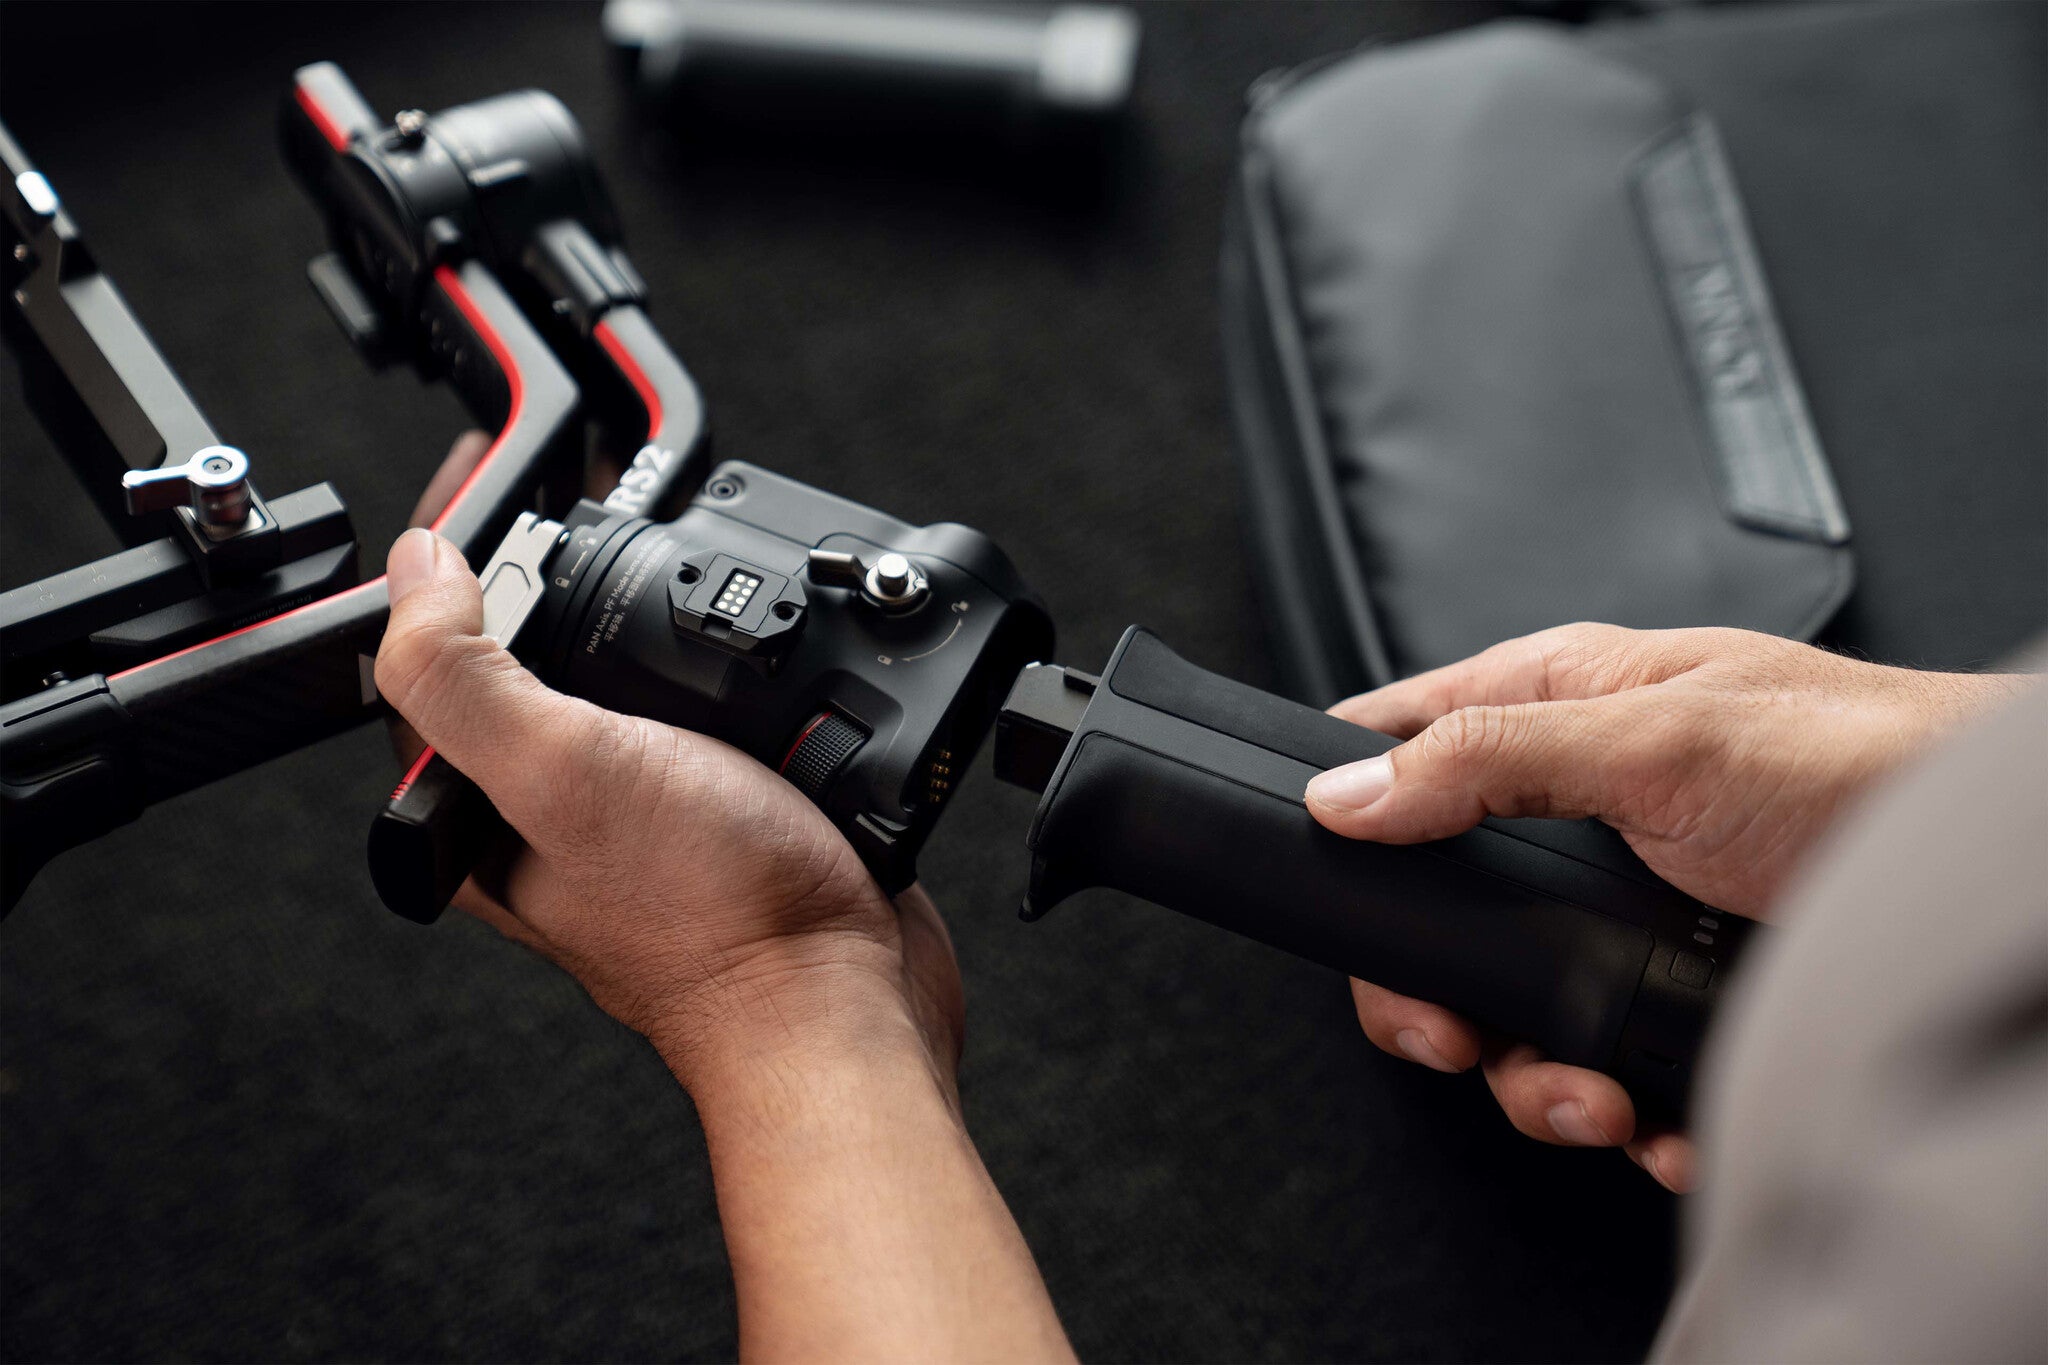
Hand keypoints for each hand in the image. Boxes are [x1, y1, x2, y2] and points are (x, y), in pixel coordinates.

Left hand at [382, 441, 1067, 1359]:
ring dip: (659, 607)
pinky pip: (721, 704)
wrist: (845, 996)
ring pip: (635, 675)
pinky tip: (765, 622)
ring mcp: (652, 804)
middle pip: (533, 659)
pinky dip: (739, 654)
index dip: (442, 568)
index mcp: (483, 811)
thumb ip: (467, 675)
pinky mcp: (738, 800)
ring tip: (681, 540)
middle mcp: (559, 809)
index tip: (485, 482)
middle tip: (591, 496)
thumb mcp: (562, 775)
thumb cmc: (707, 918)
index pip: (430, 665)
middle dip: (555, 573)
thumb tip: (417, 568)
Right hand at [1304, 623, 2023, 1189]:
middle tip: (1456, 1038)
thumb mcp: (1657, 740)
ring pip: (1511, 1010)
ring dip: (1533, 1079)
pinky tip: (1659, 1119)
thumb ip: (1494, 760)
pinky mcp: (1672, 988)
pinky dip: (1623, 1115)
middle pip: (1436, 914)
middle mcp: (1572, 809)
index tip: (1337, 895)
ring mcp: (1620, 908)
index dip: (1346, 813)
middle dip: (1440, 999)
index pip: (1397, 744)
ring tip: (1592, 1100)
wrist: (1977, 867)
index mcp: (1554, 708)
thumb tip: (1352, 794)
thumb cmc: (1860, 756)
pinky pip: (1604, 1066)